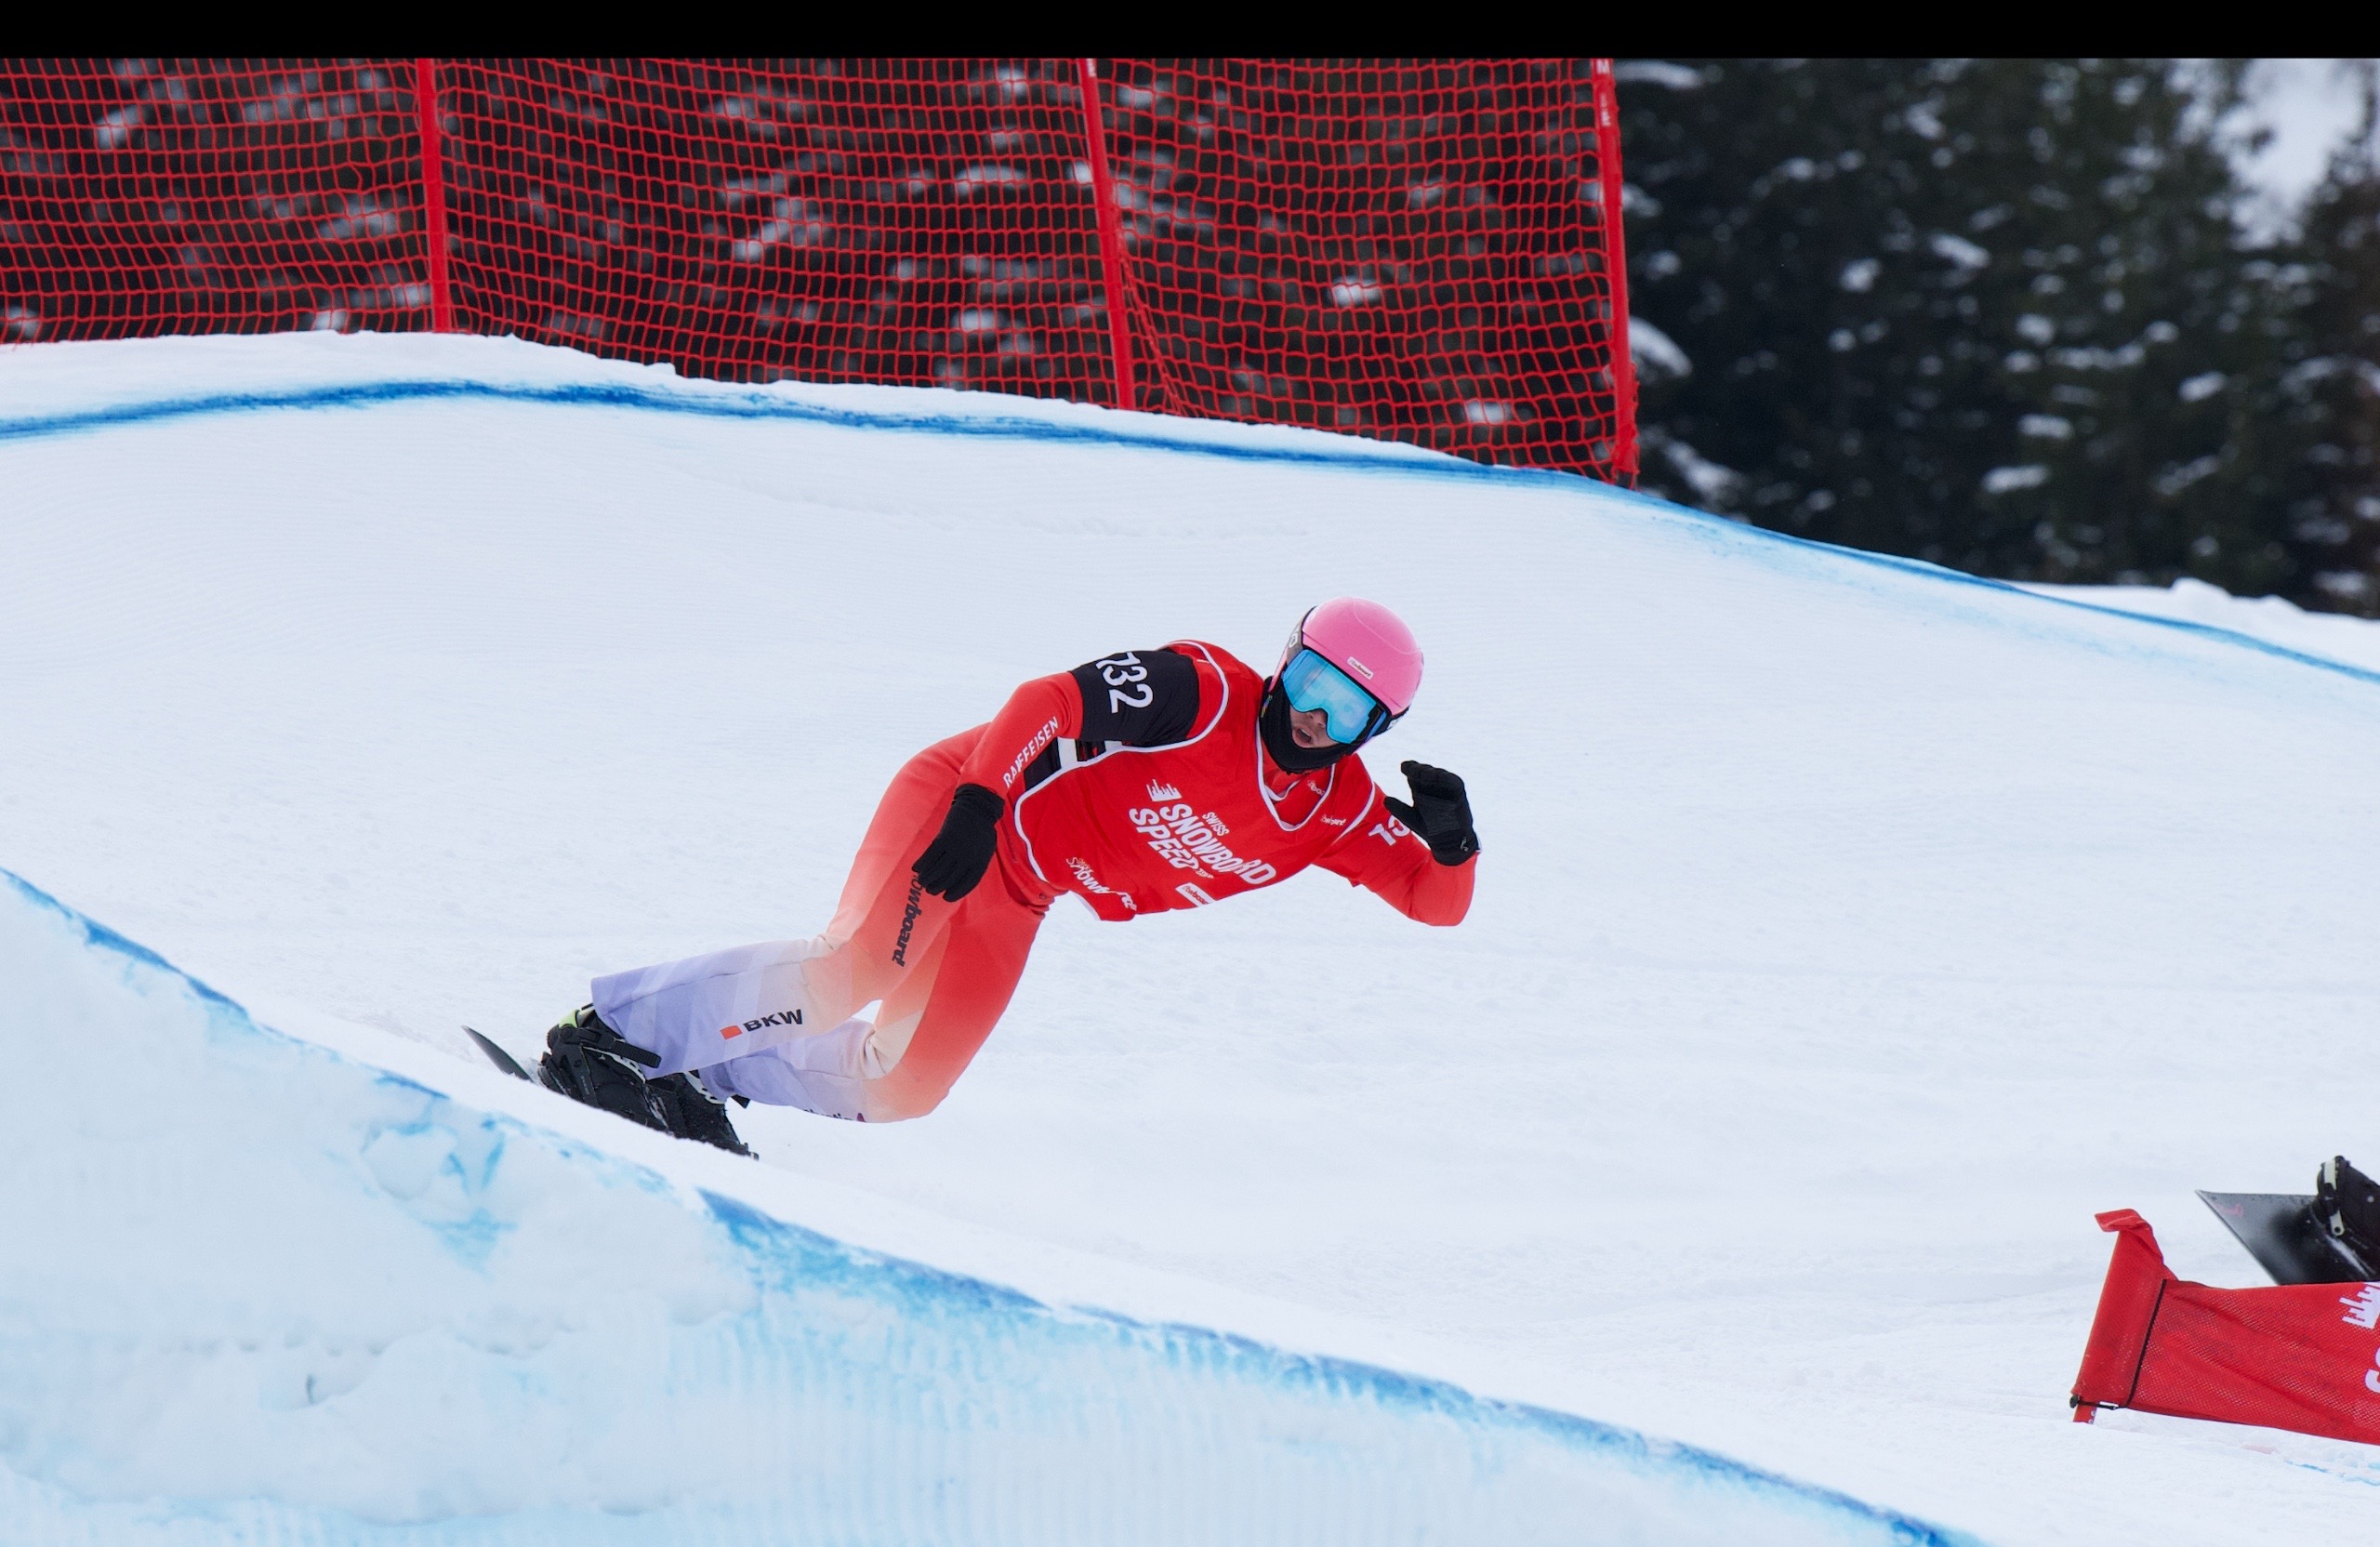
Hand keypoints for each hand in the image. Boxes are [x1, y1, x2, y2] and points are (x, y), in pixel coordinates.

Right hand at [912, 783, 1004, 900]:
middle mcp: (967, 858)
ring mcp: (955, 849)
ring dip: (926, 878)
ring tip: (921, 881)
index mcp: (980, 862)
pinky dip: (922, 864)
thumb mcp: (986, 850)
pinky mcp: (944, 838)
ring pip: (937, 870)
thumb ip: (977, 864)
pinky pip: (930, 856)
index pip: (967, 885)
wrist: (977, 807)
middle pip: (949, 879)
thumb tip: (964, 880)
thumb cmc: (982, 829)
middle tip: (930, 889)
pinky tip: (916, 868)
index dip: (955, 893)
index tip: (945, 897)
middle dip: (937, 887)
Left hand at [1384, 761, 1477, 865]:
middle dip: (1418, 769)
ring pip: (1438, 774)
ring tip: (1423, 771)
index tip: (1403, 766)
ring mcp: (1445, 788)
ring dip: (1431, 772)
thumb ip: (1399, 809)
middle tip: (1412, 768)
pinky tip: (1439, 775)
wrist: (1448, 841)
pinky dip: (1447, 778)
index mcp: (1420, 790)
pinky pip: (1453, 782)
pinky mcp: (1458, 792)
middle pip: (1424, 772)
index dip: (1409, 768)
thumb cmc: (1429, 829)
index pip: (1413, 775)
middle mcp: (1432, 786)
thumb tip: (1385, 800)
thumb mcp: (1411, 818)